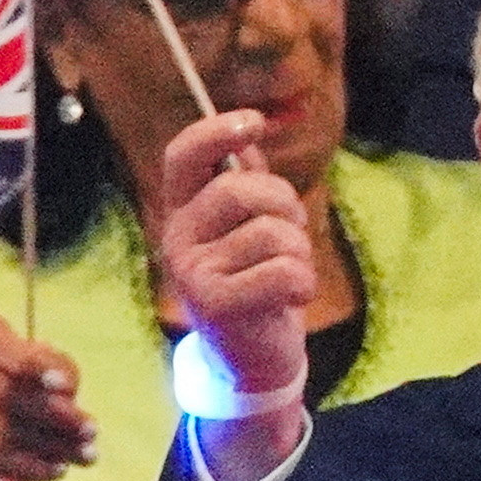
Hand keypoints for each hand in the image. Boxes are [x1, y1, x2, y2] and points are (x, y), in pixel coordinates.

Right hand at [0, 311, 91, 480]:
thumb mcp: (54, 373)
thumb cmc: (32, 389)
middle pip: (2, 392)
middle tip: (90, 432)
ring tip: (83, 456)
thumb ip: (61, 372)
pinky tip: (56, 470)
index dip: (33, 366)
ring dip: (48, 446)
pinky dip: (27, 466)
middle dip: (54, 416)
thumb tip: (62, 392)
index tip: (68, 389)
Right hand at [151, 108, 310, 395]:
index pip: (183, 155)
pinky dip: (303, 282)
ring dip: (299, 251)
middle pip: (240, 188)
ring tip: (290, 273)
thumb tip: (250, 136)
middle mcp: (176, 236)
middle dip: (286, 204)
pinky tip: (294, 296)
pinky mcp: (214, 304)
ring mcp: (191, 271)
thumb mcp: (246, 227)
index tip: (253, 123)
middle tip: (293, 232)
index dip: (215, 131)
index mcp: (182, 210)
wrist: (250, 357)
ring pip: (271, 232)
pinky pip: (282, 271)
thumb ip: (246, 181)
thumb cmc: (256, 281)